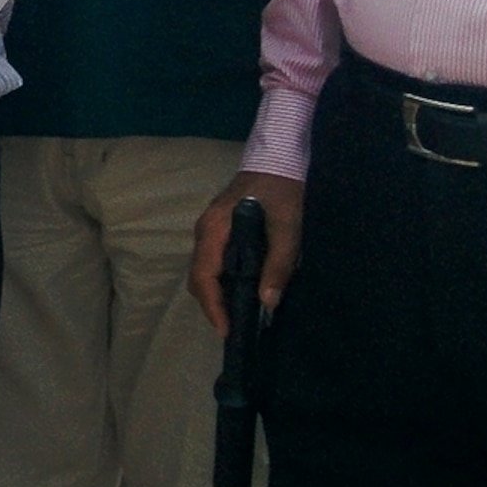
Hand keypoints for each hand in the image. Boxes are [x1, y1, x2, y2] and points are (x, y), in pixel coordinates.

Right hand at [190, 171, 305, 337]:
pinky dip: (221, 280)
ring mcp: (209, 229)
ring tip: (240, 312)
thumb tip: (267, 302)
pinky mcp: (218, 228)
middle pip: (198, 277)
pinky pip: (212, 261)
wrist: (279, 156)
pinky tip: (242, 287)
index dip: (213, 306)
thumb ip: (278, 263)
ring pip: (203, 270)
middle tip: (236, 326)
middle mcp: (204, 231)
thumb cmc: (283, 189)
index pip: (203, 276)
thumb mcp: (288, 227)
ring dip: (217, 293)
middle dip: (213, 305)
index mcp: (215, 230)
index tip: (227, 330)